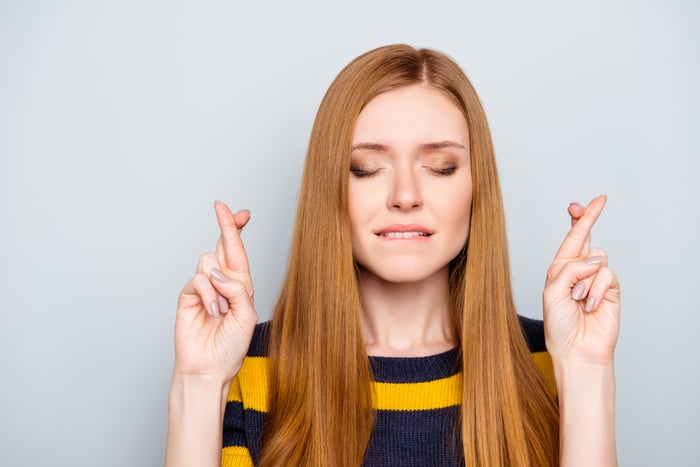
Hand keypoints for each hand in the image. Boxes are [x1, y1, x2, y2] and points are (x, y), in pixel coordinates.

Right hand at [173, 201, 257, 381]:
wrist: (208, 368)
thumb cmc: (230, 347)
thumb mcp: (246, 315)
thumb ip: (237, 289)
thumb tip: (217, 271)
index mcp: (240, 286)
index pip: (239, 252)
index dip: (238, 230)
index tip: (240, 212)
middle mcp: (222, 283)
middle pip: (223, 245)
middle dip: (226, 225)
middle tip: (222, 207)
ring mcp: (204, 288)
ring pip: (209, 261)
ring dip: (220, 286)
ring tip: (221, 311)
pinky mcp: (188, 295)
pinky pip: (199, 279)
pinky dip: (209, 294)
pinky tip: (212, 312)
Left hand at [543, 196, 619, 367]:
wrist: (578, 350)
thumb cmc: (559, 325)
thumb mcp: (553, 292)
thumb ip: (569, 270)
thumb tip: (595, 258)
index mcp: (559, 270)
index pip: (570, 240)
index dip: (577, 221)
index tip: (579, 204)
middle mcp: (577, 271)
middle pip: (586, 238)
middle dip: (589, 219)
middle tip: (598, 201)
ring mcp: (595, 279)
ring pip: (596, 258)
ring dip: (585, 279)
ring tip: (578, 301)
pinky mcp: (611, 289)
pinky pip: (606, 274)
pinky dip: (596, 289)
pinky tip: (590, 306)